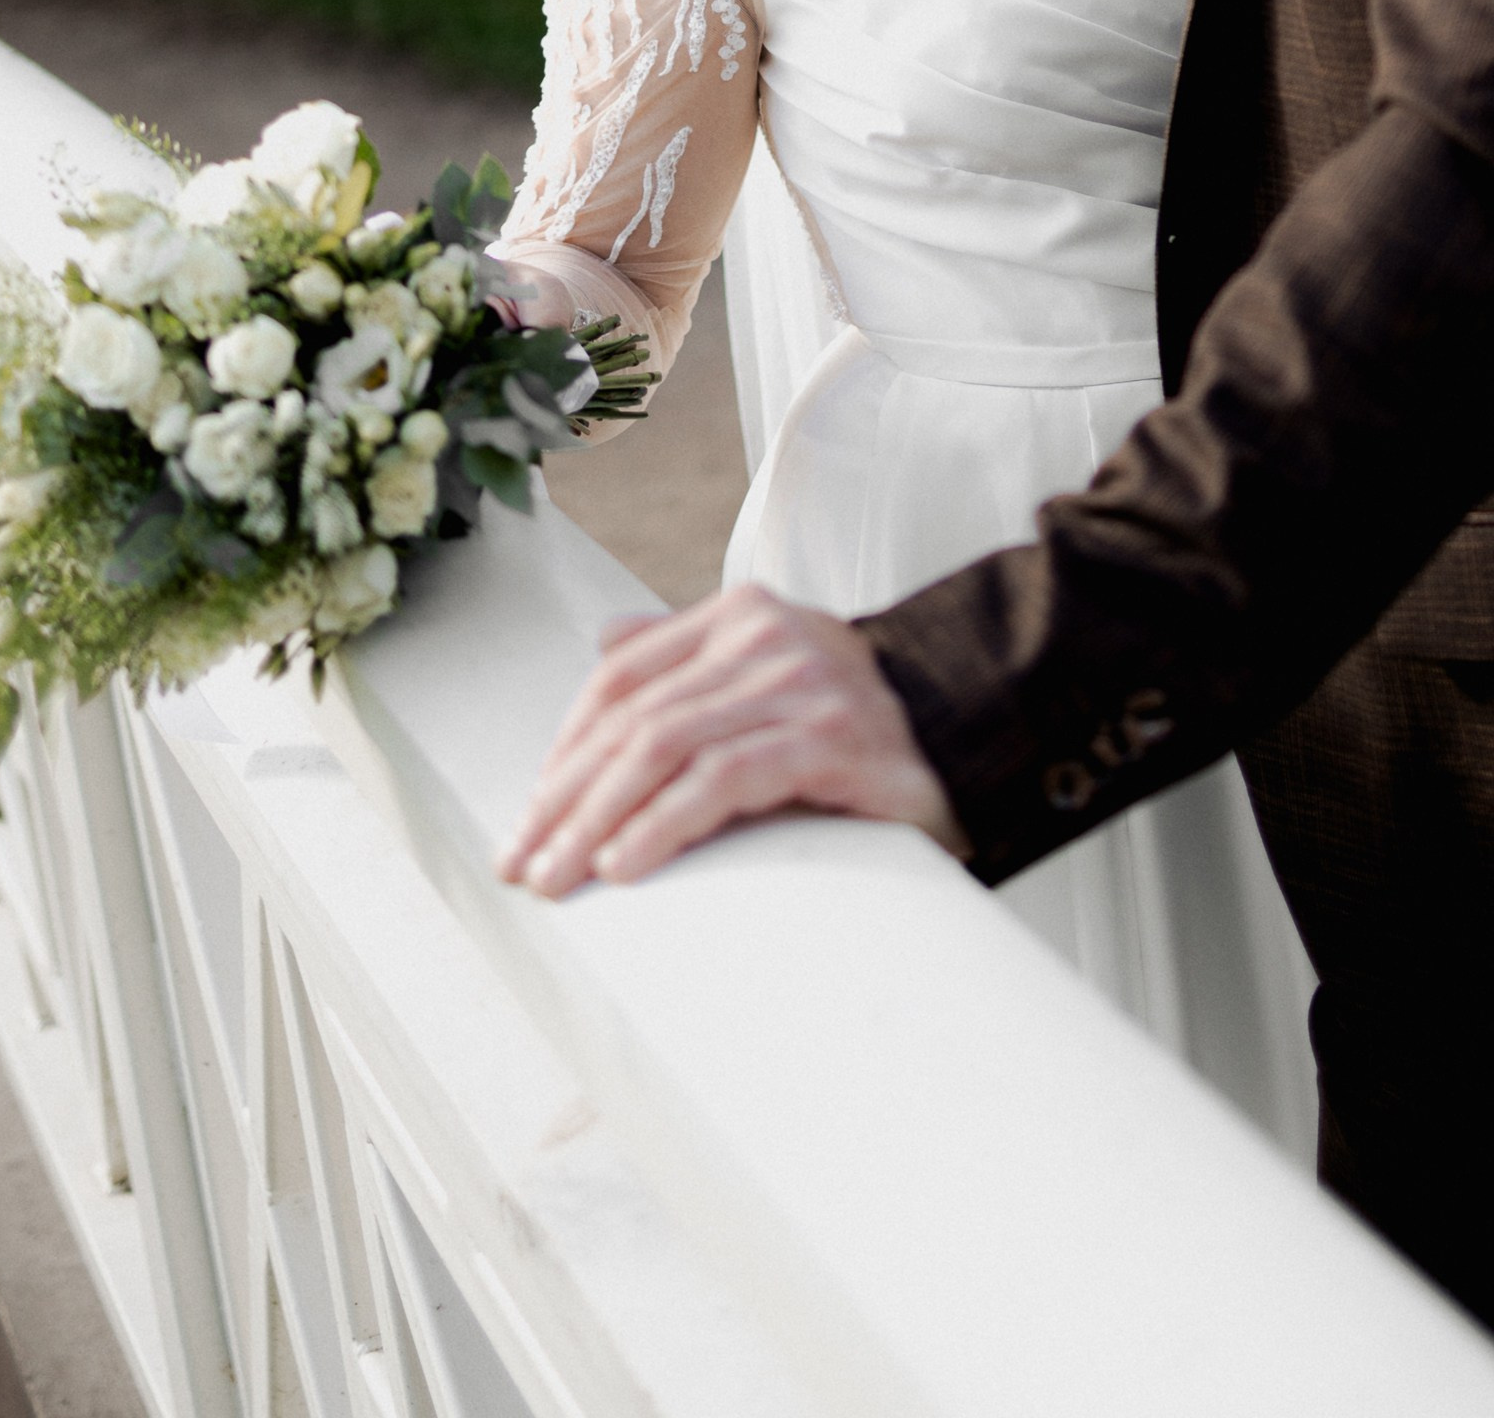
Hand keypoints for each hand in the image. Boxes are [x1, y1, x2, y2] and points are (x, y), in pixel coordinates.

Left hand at [496, 583, 967, 894]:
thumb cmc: (855, 723)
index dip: (565, 749)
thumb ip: (690, 657)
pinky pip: (726, 780)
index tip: (529, 819)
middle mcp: (764, 636)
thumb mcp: (768, 673)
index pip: (622, 677)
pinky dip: (665, 823)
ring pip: (666, 746)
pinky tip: (628, 863)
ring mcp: (800, 683)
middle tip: (523, 866)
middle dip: (566, 798)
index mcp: (739, 614)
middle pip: (633, 717)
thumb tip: (605, 642)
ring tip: (561, 879)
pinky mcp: (831, 739)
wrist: (970, 731)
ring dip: (598, 821)